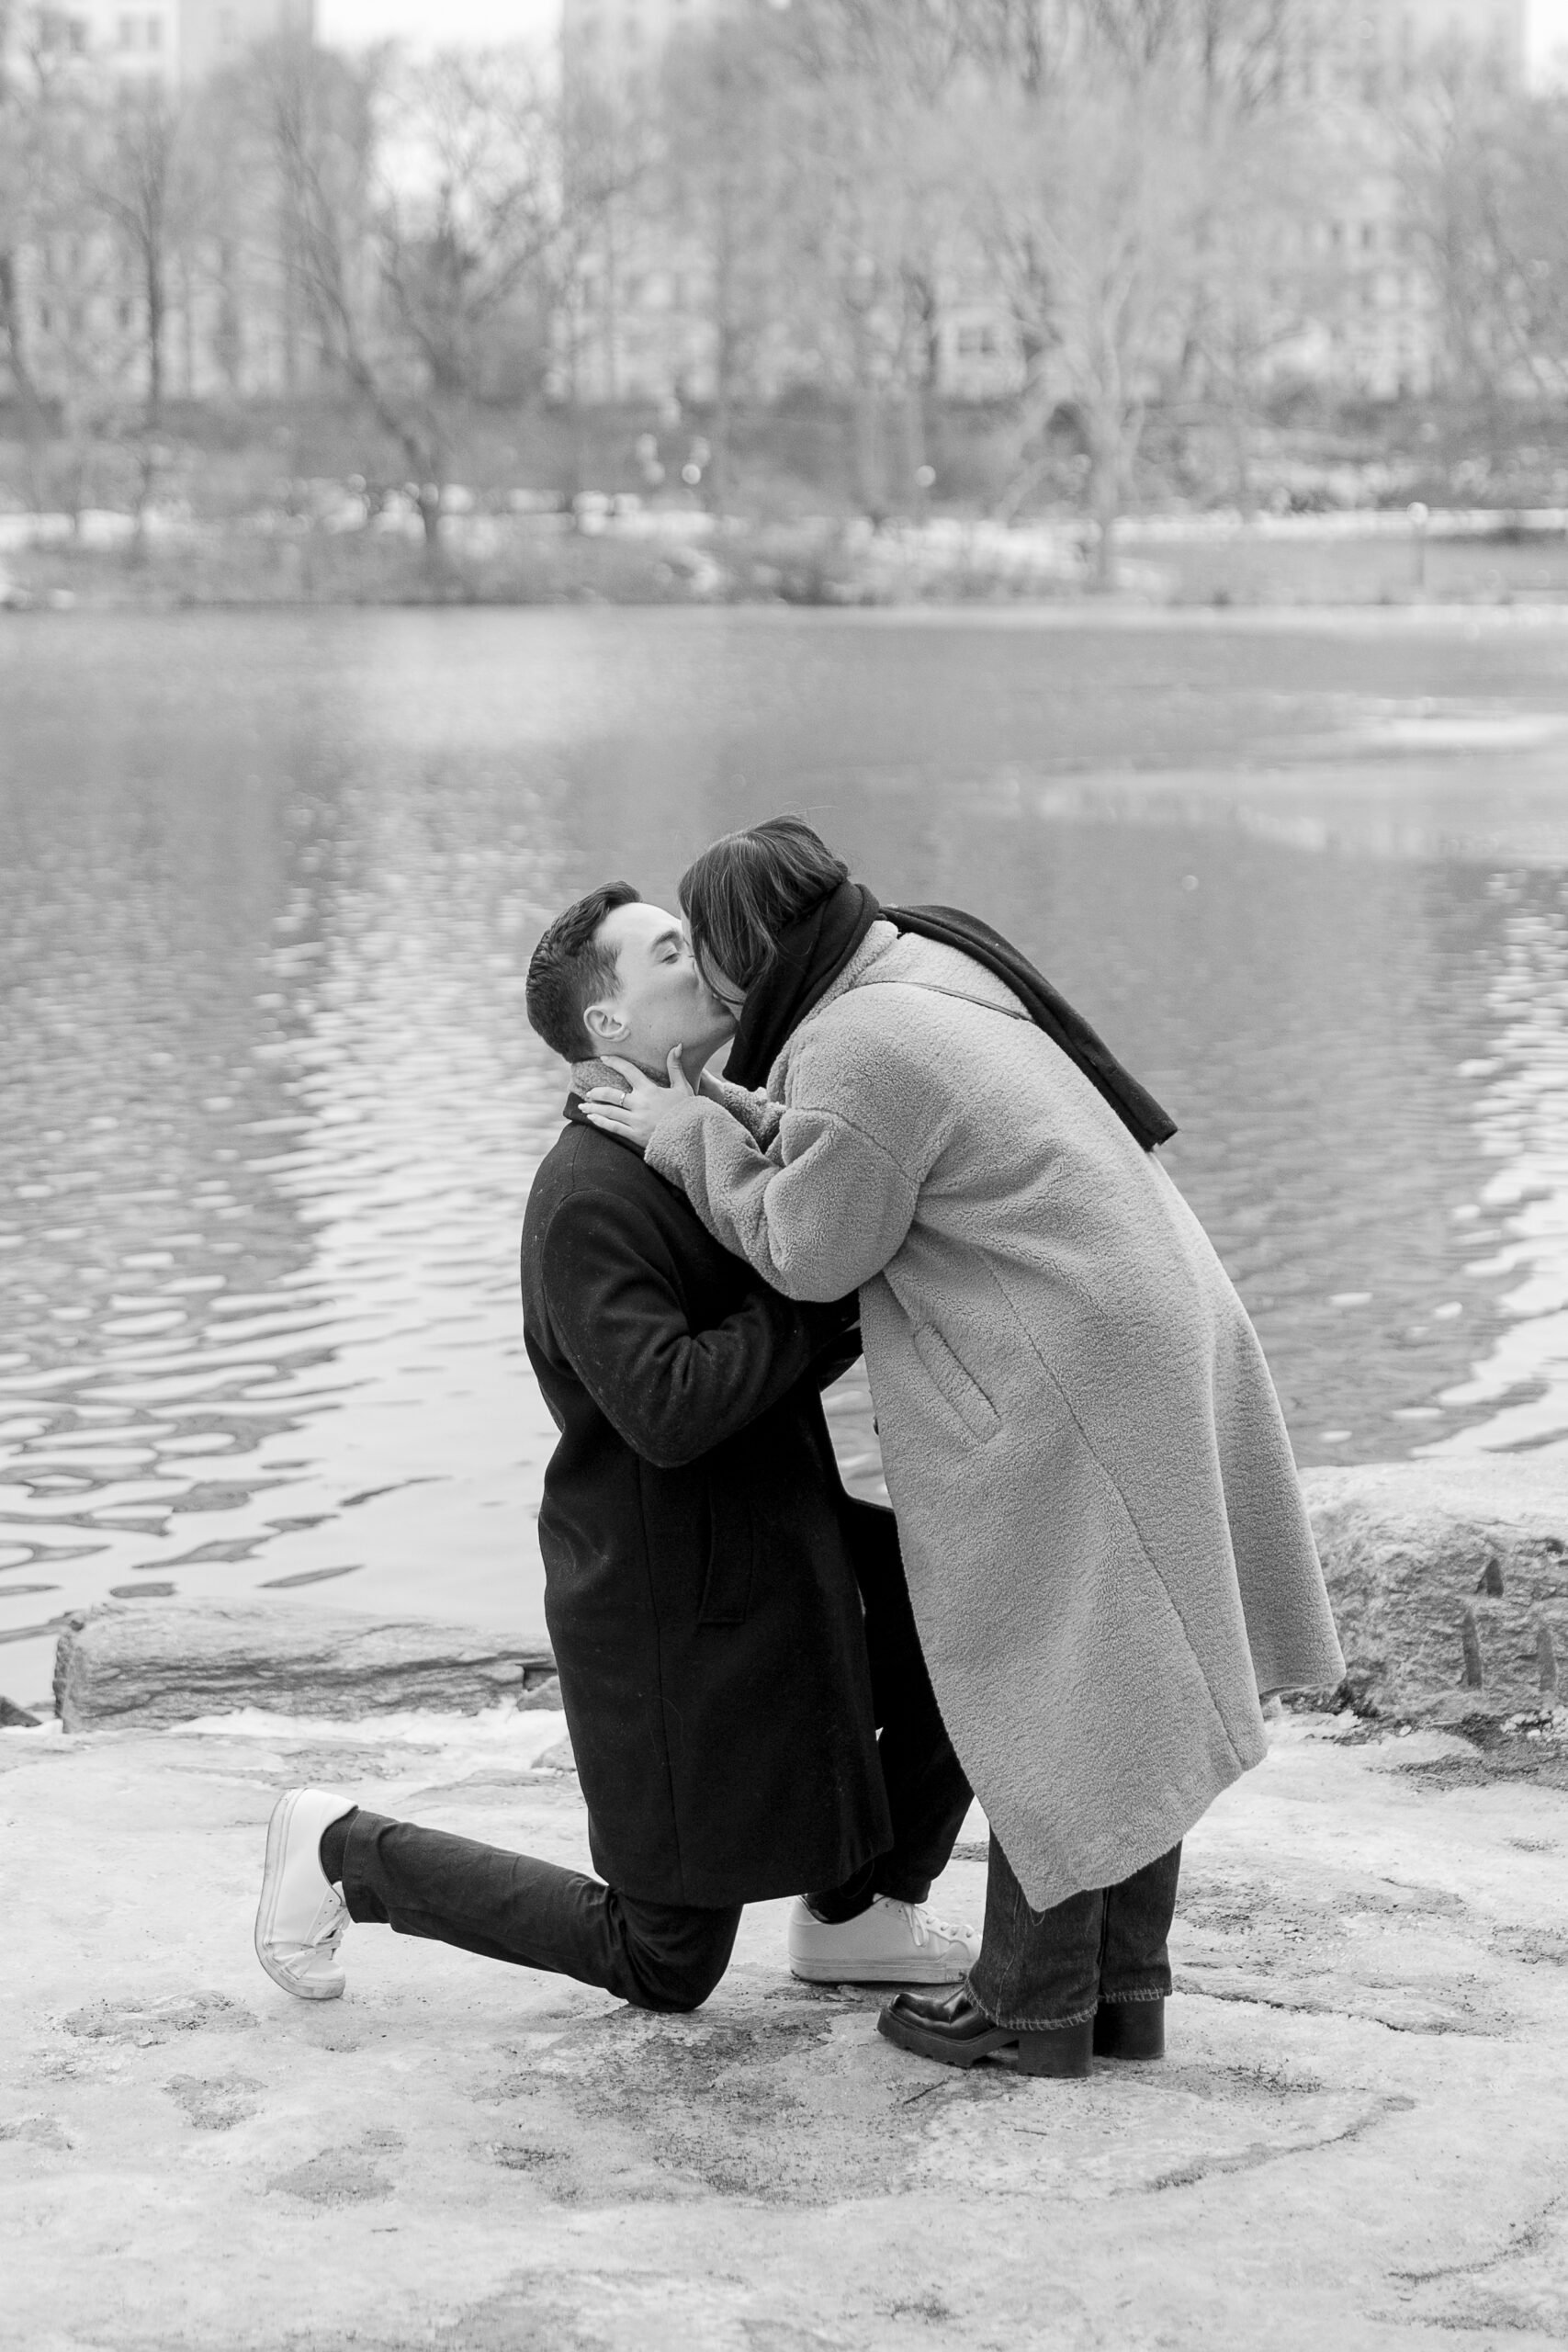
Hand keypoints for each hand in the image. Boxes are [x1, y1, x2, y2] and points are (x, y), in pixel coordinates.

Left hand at [580, 1049, 695, 1150]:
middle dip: (598, 1092)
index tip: (603, 1058)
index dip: (615, 1062)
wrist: (691, 1136)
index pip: (629, 1071)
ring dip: (594, 1108)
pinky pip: (613, 1127)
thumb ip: (675, 1067)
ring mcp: (636, 1120)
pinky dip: (601, 1122)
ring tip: (583, 1105)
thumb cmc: (688, 1110)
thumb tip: (678, 1046)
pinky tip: (592, 1119)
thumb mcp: (683, 1087)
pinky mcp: (635, 1135)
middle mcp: (640, 1104)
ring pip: (609, 1111)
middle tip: (589, 1092)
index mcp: (650, 1090)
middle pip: (612, 1094)